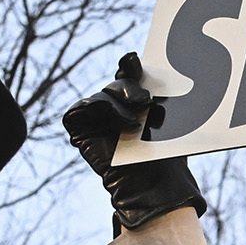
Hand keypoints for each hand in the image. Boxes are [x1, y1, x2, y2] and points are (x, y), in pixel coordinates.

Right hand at [62, 51, 205, 231]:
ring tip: (134, 122)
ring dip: (116, 104)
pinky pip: (77, 112)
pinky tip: (111, 118)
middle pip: (116, 85)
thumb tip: (162, 71)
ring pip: (100, 97)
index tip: (135, 60)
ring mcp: (97, 119)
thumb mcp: (168, 121)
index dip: (130, 66)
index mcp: (136, 101)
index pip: (129, 74)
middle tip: (145, 101)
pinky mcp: (80, 130)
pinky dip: (91, 109)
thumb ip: (161, 96)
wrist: (153, 185)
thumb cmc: (164, 156)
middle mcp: (115, 107)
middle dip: (128, 89)